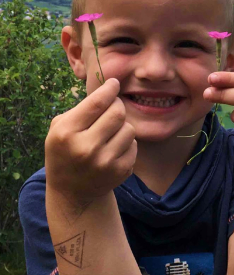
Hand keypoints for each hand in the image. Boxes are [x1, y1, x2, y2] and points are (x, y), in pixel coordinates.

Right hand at [45, 78, 136, 207]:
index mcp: (66, 133)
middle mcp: (86, 147)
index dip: (109, 89)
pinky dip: (127, 143)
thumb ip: (81, 110)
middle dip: (118, 105)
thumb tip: (109, 90)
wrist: (72, 191)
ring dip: (122, 126)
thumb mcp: (59, 129)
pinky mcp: (120, 171)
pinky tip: (114, 149)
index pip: (96, 103)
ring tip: (110, 132)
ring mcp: (105, 161)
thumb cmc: (65, 151)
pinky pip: (134, 145)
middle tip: (113, 107)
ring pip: (129, 129)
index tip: (114, 83)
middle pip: (117, 113)